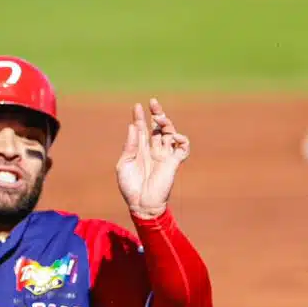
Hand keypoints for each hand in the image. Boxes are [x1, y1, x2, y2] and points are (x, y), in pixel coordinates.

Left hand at [117, 99, 188, 220]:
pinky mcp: (174, 162)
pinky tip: (174, 136)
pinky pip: (183, 148)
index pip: (141, 129)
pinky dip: (182, 139)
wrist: (142, 204)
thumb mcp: (124, 164)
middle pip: (158, 127)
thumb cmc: (130, 187)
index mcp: (140, 150)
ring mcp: (165, 155)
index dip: (139, 117)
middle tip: (153, 102)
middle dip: (156, 114)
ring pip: (170, 133)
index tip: (137, 106)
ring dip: (166, 123)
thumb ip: (130, 146)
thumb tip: (133, 126)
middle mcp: (154, 150)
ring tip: (159, 117)